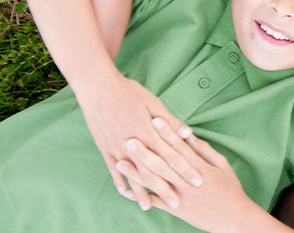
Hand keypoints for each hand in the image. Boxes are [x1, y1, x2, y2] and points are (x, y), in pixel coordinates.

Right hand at [73, 75, 201, 209]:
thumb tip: (188, 134)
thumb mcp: (153, 102)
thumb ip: (170, 121)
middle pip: (152, 171)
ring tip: (148, 207)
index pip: (171, 156)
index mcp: (147, 133)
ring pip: (132, 174)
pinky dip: (119, 181)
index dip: (185, 169)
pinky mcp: (104, 147)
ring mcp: (116, 148)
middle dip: (166, 188)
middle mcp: (132, 144)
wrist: (97, 87)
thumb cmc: (128, 92)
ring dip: (141, 192)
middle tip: (178, 204)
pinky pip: (112, 169)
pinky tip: (125, 193)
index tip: (196, 181)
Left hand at [116, 121, 266, 230]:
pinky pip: (155, 202)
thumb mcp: (222, 165)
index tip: (154, 120)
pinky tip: (125, 190)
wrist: (234, 218)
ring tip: (119, 162)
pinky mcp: (176, 209)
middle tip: (128, 138)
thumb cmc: (230, 188)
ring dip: (136, 172)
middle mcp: (186, 181)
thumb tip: (188, 135)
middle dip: (144, 150)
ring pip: (154, 182)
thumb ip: (204, 150)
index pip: (179, 146)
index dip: (166, 133)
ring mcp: (180, 195)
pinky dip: (140, 196)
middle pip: (162, 163)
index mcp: (198, 167)